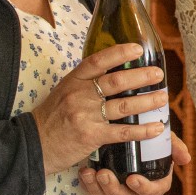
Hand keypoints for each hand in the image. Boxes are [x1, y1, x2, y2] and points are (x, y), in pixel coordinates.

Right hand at [33, 44, 171, 175]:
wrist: (32, 145)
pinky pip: (122, 132)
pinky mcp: (91, 136)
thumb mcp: (63, 93)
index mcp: (73, 81)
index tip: (138, 49)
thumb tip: (114, 76)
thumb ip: (85, 84)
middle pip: (116, 82)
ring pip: (123, 105)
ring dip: (147, 102)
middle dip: (141, 77)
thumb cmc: (51, 119)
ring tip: (163, 98)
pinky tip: (156, 128)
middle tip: (159, 74)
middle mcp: (80, 95)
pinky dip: (142, 130)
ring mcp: (85, 115)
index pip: (97, 61)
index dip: (119, 53)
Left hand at [80, 134, 191, 194]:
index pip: (153, 191)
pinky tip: (84, 174)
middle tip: (104, 173)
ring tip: (91, 173)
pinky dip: (88, 186)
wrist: (128, 146)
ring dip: (98, 188)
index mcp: (156, 184)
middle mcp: (139, 194)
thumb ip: (173, 147)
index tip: (132, 178)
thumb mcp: (162, 142)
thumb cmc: (149, 147)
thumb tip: (186, 159)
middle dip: (114, 188)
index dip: (143, 187)